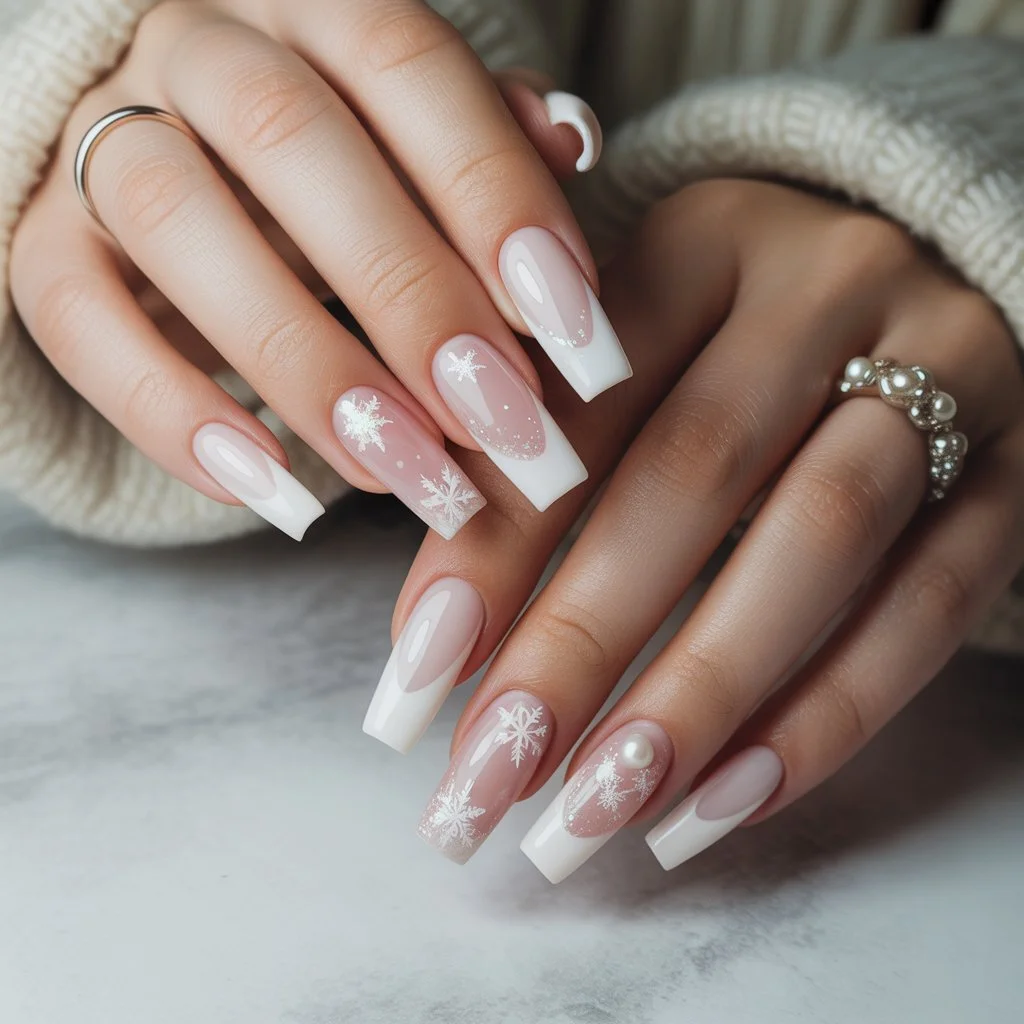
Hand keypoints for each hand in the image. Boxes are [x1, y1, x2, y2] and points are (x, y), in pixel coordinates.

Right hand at [10, 0, 622, 541]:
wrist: (176, 168)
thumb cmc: (336, 162)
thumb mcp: (417, 138)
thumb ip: (487, 142)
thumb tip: (572, 143)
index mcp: (309, 3)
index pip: (406, 66)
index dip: (495, 198)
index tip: (575, 334)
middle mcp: (195, 47)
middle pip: (287, 139)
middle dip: (409, 294)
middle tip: (501, 421)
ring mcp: (100, 136)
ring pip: (176, 224)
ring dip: (305, 366)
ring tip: (405, 474)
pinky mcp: (43, 239)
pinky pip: (77, 316)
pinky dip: (173, 415)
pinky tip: (278, 495)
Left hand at [369, 179, 1023, 875]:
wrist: (912, 278)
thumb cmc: (728, 332)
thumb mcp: (628, 342)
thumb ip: (534, 448)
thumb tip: (436, 637)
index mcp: (699, 238)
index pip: (578, 400)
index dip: (491, 545)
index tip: (417, 674)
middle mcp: (825, 286)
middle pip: (694, 473)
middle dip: (580, 642)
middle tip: (490, 773)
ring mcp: (939, 372)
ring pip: (819, 541)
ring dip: (700, 696)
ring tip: (596, 813)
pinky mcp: (1010, 467)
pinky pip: (929, 603)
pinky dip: (827, 715)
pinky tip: (723, 802)